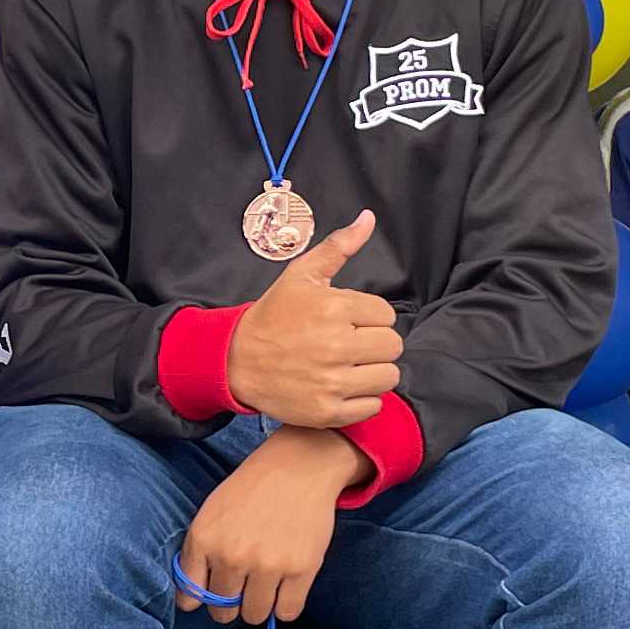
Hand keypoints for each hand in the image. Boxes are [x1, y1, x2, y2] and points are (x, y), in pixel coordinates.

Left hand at [177, 430, 355, 627]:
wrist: (298, 465)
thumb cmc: (252, 489)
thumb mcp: (211, 513)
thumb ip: (197, 555)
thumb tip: (191, 602)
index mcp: (204, 540)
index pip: (191, 597)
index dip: (202, 600)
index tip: (213, 595)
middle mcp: (232, 556)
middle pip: (223, 612)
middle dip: (232, 605)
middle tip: (244, 587)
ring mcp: (267, 565)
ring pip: (255, 615)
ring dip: (259, 606)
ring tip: (267, 584)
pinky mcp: (300, 570)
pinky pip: (287, 613)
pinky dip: (286, 606)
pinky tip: (286, 586)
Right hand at [223, 211, 400, 429]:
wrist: (236, 360)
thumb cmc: (273, 316)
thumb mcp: (301, 275)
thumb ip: (339, 247)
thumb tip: (368, 218)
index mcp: (334, 307)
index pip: (386, 315)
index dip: (369, 317)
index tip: (349, 321)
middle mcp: (336, 345)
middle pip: (392, 346)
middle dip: (374, 344)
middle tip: (350, 344)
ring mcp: (332, 381)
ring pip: (388, 377)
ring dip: (373, 372)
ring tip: (349, 366)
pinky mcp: (328, 410)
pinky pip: (372, 406)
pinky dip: (362, 400)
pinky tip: (341, 386)